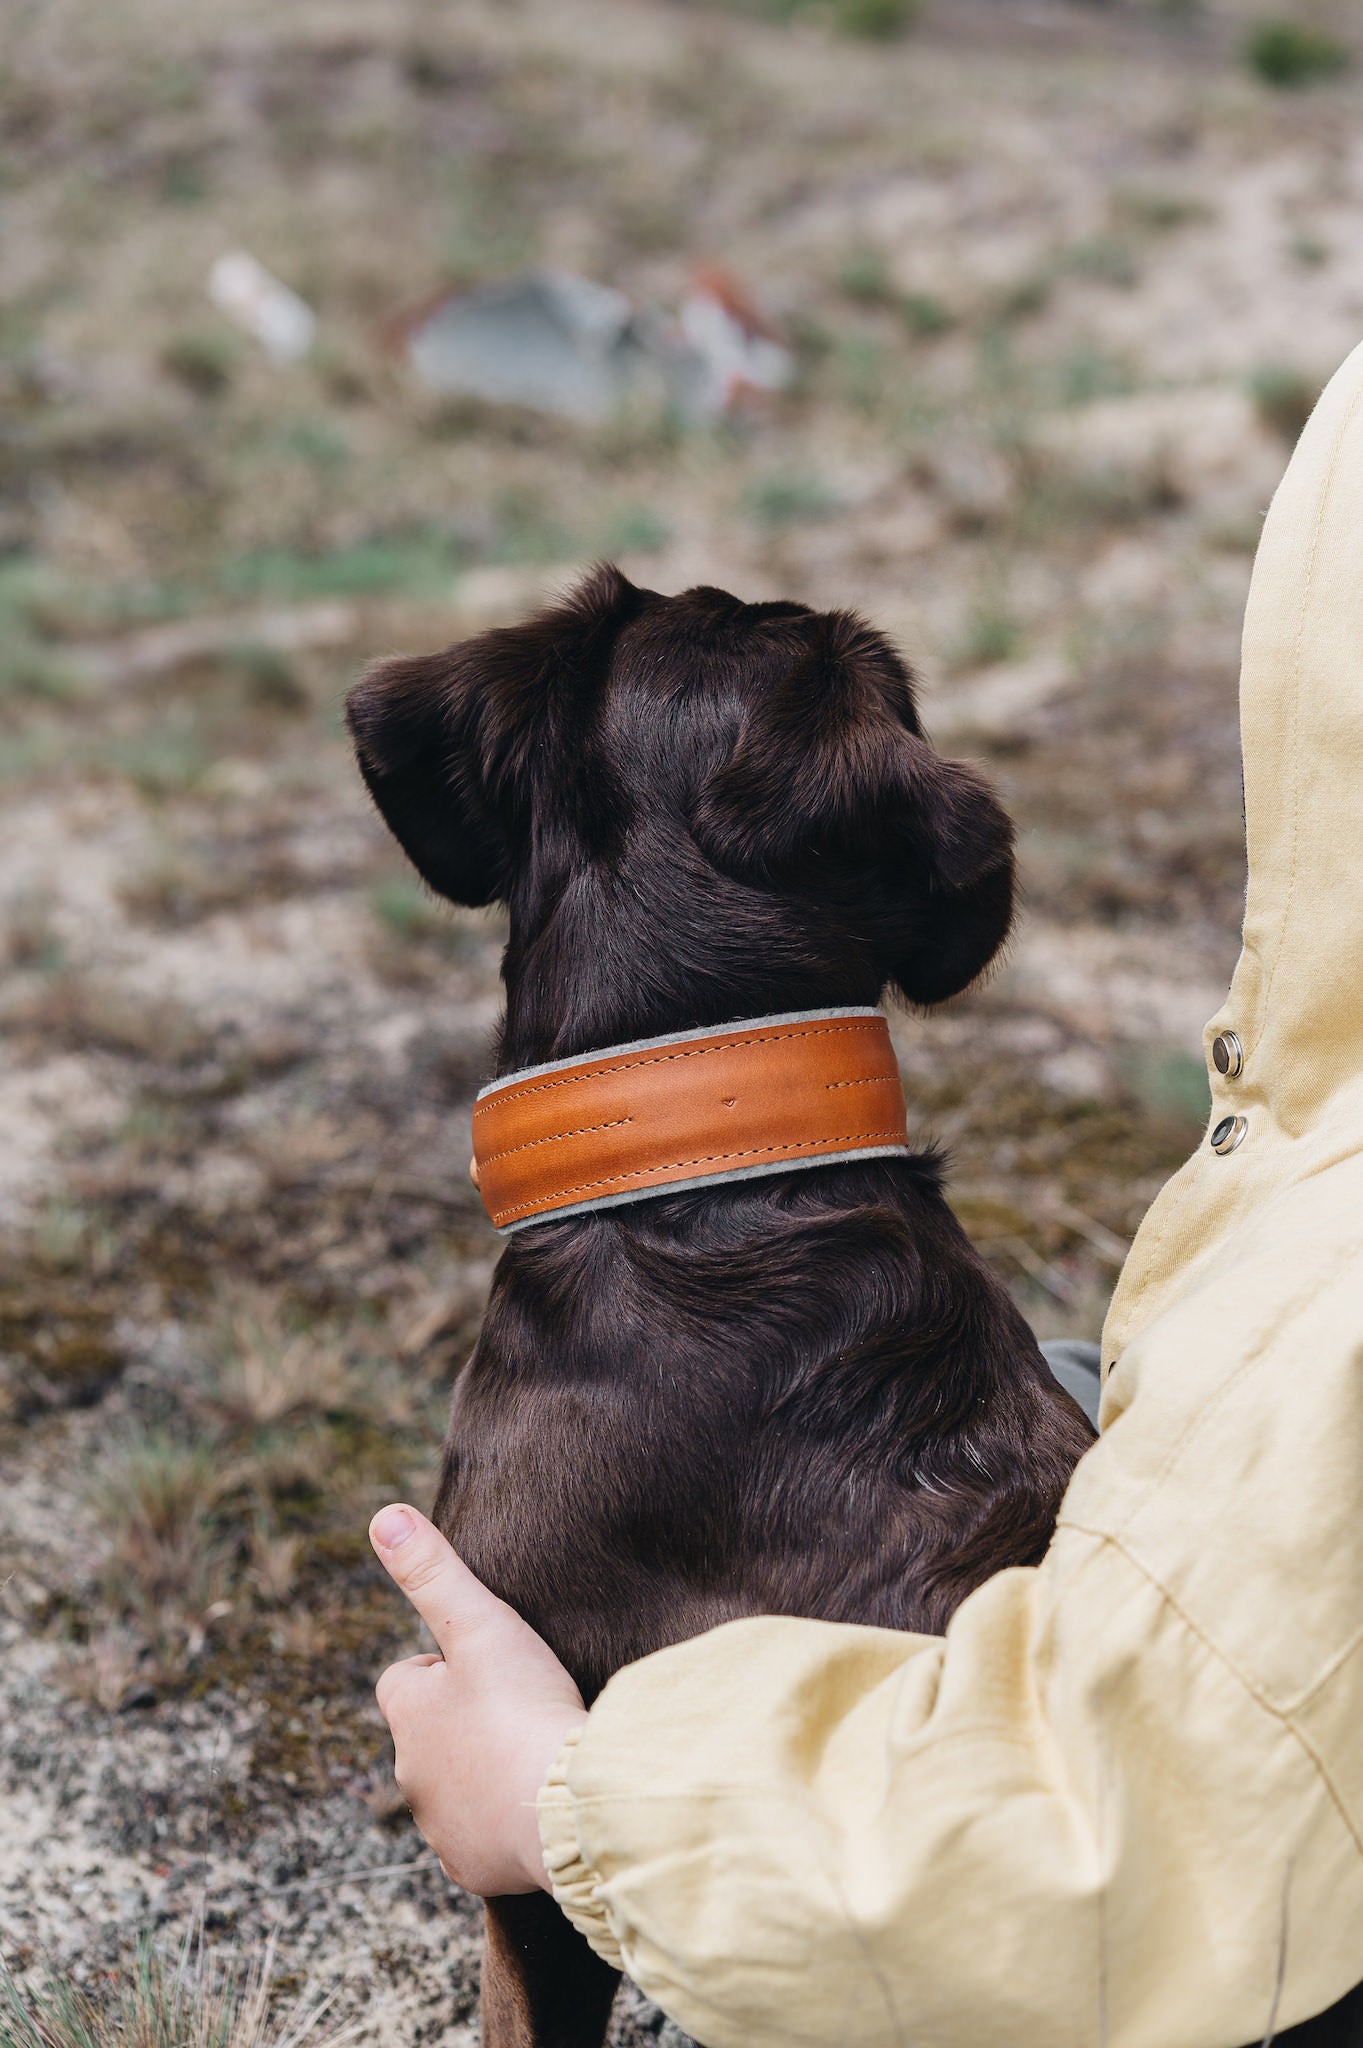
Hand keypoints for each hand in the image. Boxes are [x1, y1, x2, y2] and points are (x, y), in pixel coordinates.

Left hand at [370, 1504, 586, 1895]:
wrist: (564, 1809)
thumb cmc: (523, 1708)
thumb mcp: (481, 1624)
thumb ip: (433, 1570)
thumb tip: (383, 1516)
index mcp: (407, 1715)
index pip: (404, 1679)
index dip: (442, 1669)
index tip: (487, 1668)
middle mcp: (409, 1776)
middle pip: (428, 1735)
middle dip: (463, 1722)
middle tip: (519, 1709)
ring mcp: (439, 1828)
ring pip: (453, 1786)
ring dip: (483, 1770)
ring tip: (534, 1752)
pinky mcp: (471, 1868)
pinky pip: (479, 1838)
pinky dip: (502, 1820)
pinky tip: (538, 1802)